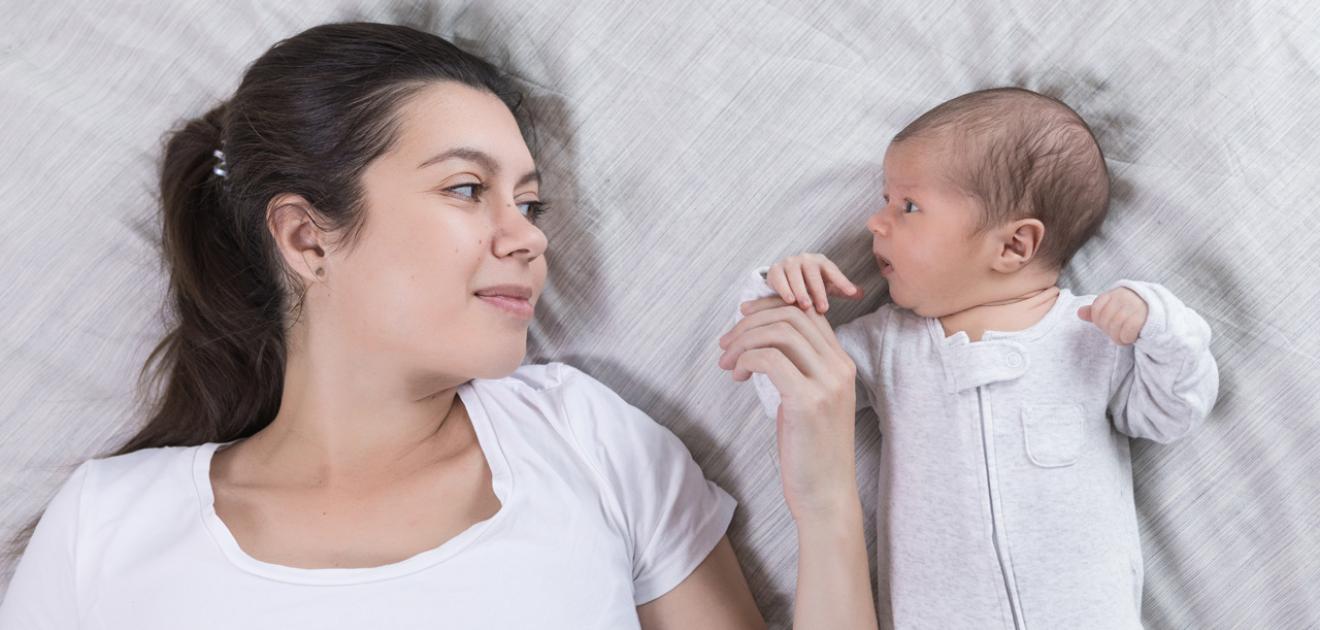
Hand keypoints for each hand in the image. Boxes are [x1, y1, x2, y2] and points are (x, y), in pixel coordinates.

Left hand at [718, 296, 859, 522]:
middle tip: (725, 344)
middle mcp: (839, 368)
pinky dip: (746, 359)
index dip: (771, 307)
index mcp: (841, 364)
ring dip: (744, 341)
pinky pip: (770, 359)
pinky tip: (737, 376)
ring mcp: (827, 384)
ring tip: (727, 363)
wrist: (826, 495)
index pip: (807, 314)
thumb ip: (796, 369)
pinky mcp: (808, 402)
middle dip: (750, 323)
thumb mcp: (807, 400)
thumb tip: (762, 343)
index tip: (742, 317)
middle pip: (791, 316)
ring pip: (780, 332)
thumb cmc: (810, 451)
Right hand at [766, 253, 862, 313]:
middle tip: (824, 309)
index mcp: (821, 261)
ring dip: (801, 291)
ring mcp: (789, 263)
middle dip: (819, 292)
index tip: (851, 293)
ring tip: (806, 306)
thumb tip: (861, 294)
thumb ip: (842, 289)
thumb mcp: (827, 284)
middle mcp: (805, 259)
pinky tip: (789, 301)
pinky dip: (784, 290)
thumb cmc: (810, 281)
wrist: (785, 275)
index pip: (833, 271)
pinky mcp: (775, 270)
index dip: (842, 282)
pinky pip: (780, 279)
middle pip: (813, 274)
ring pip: (795, 276)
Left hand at [1078, 287, 1148, 344]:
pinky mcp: (1144, 317)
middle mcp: (1125, 297)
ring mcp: (1135, 305)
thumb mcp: (1113, 309)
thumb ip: (1096, 311)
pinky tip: (1130, 339)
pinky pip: (1128, 331)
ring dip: (1117, 337)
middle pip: (1105, 319)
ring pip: (1115, 325)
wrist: (1159, 314)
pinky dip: (1126, 338)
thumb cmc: (1131, 313)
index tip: (1107, 325)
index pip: (1096, 309)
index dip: (1098, 321)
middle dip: (1108, 331)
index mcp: (1115, 293)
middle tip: (1116, 333)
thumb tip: (1079, 313)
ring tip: (1122, 338)